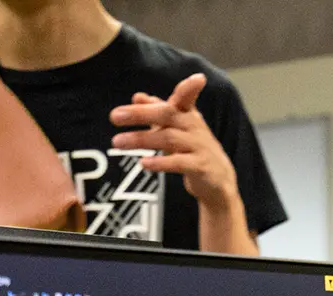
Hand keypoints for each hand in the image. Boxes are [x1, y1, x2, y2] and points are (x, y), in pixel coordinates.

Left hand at [112, 73, 239, 210]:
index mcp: (189, 115)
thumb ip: (158, 112)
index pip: (185, 97)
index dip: (189, 87)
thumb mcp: (178, 129)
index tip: (193, 78)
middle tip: (115, 116)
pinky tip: (143, 163)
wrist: (218, 181)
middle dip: (140, 114)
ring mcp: (198, 147)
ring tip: (118, 142)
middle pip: (167, 115)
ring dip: (141, 139)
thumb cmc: (194, 150)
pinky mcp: (200, 167)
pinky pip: (178, 163)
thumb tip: (136, 96)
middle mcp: (194, 127)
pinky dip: (160, 163)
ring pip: (168, 138)